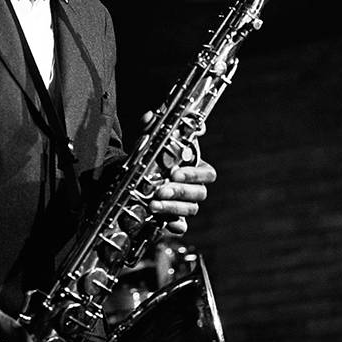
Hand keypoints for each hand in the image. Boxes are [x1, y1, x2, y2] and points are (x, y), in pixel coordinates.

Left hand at [141, 111, 216, 236]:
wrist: (134, 178)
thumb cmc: (151, 158)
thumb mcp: (149, 142)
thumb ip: (150, 128)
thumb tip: (150, 115)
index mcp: (195, 167)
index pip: (207, 173)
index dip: (194, 174)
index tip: (175, 173)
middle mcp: (194, 187)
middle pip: (199, 193)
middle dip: (180, 192)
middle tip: (161, 190)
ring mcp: (186, 204)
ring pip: (190, 210)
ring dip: (173, 208)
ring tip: (153, 204)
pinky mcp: (174, 219)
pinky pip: (181, 226)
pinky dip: (175, 226)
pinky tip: (166, 224)